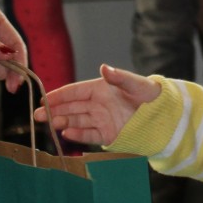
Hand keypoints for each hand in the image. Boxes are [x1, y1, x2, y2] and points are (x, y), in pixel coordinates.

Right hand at [33, 64, 160, 145]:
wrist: (164, 116)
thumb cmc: (150, 95)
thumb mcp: (136, 84)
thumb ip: (119, 77)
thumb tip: (104, 68)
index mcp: (100, 89)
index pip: (74, 92)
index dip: (58, 95)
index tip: (43, 99)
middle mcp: (97, 104)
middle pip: (71, 107)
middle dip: (53, 110)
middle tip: (37, 116)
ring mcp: (101, 119)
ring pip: (76, 121)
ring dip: (62, 122)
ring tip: (50, 125)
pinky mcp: (107, 134)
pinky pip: (88, 135)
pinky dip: (77, 135)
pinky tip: (65, 134)